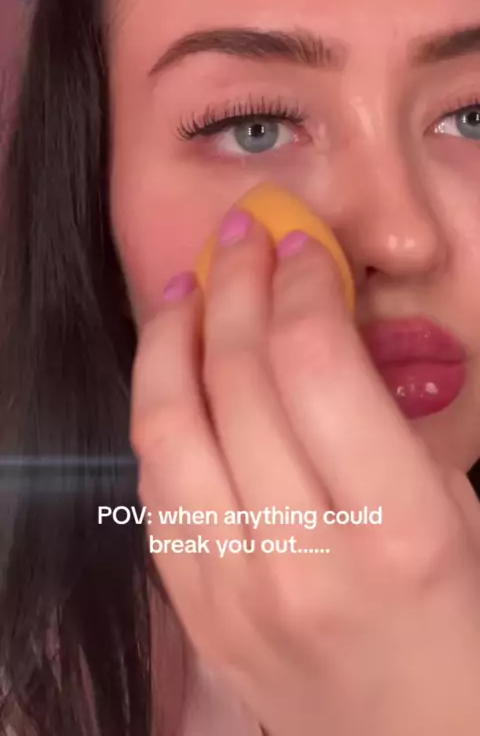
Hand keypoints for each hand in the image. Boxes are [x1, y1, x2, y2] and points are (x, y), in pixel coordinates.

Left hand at [131, 210, 479, 735]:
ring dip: (170, 338)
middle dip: (236, 284)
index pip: (316, 365)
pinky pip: (154, 486)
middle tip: (241, 238)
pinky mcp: (193, 612)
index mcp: (395, 527)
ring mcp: (233, 591)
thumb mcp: (455, 509)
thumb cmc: (461, 621)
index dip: (301, 283)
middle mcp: (304, 557)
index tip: (299, 245)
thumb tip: (315, 325)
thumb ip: (383, 419)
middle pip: (238, 380)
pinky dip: (159, 411)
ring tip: (186, 288)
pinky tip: (174, 371)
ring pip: (168, 427)